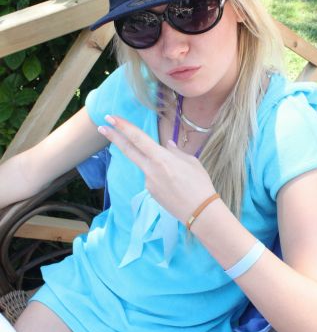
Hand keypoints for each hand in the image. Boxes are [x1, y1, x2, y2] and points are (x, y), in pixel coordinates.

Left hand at [98, 115, 216, 223]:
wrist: (200, 212)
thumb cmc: (200, 184)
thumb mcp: (191, 162)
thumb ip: (176, 152)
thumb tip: (167, 145)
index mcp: (161, 158)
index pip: (137, 139)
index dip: (123, 127)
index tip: (110, 119)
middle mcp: (150, 169)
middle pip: (128, 150)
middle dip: (114, 137)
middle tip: (101, 127)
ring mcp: (148, 183)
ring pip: (148, 167)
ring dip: (158, 167)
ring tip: (181, 178)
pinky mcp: (150, 193)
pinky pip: (153, 179)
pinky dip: (162, 178)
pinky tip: (177, 186)